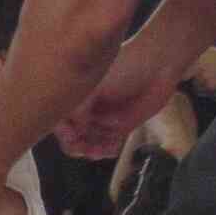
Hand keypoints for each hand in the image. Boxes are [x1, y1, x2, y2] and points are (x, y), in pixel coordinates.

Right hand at [57, 44, 181, 158]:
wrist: (157, 64)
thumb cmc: (125, 66)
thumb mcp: (96, 85)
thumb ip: (80, 109)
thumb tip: (74, 132)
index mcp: (75, 95)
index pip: (59, 119)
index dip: (62, 131)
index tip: (71, 136)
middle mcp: (86, 108)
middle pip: (72, 136)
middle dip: (78, 145)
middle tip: (87, 148)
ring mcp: (102, 119)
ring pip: (89, 144)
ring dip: (93, 150)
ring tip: (102, 149)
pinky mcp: (120, 128)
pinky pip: (108, 146)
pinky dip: (108, 150)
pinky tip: (113, 147)